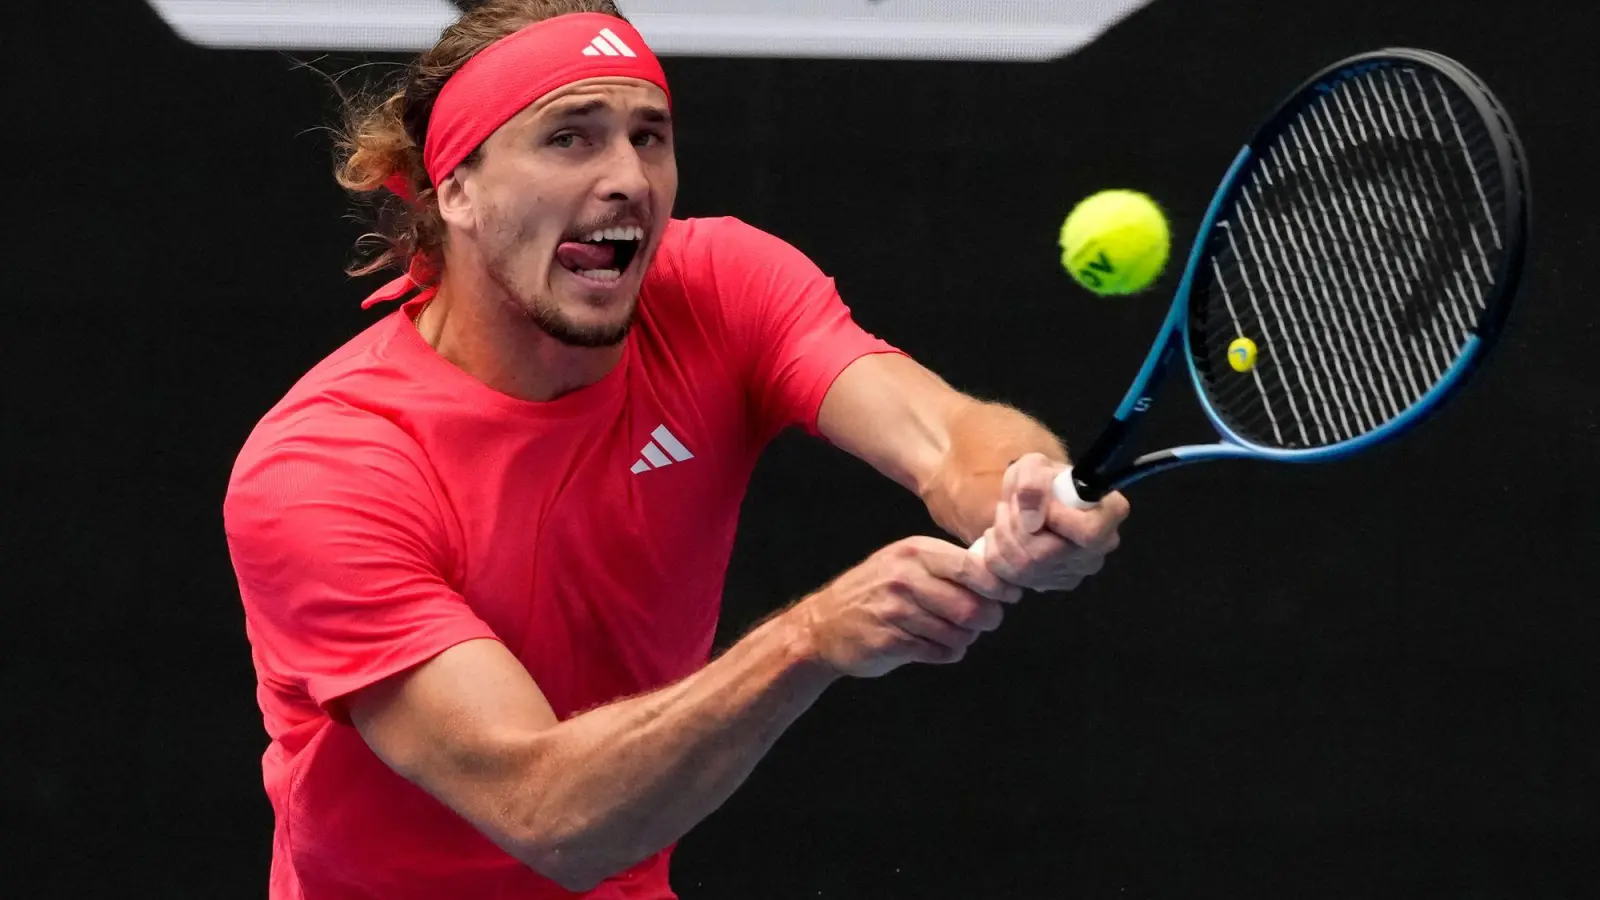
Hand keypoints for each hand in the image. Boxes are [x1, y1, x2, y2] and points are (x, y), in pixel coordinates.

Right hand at [796, 536, 1023, 677]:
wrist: (823, 625)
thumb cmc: (875, 593)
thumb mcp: (904, 563)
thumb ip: (946, 567)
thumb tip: (1000, 579)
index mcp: (915, 552)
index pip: (972, 567)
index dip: (998, 586)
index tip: (1009, 596)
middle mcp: (905, 577)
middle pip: (971, 605)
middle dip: (986, 619)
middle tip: (984, 623)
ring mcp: (896, 610)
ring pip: (958, 633)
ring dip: (964, 639)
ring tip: (951, 635)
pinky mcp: (890, 640)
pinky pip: (939, 652)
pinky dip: (945, 653)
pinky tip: (933, 647)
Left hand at [974, 453, 1128, 591]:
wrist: (1031, 499)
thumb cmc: (1041, 479)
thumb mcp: (1035, 464)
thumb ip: (1033, 480)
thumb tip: (1031, 520)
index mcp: (1110, 513)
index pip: (1089, 532)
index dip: (1058, 520)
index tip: (1044, 505)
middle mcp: (1099, 549)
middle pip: (1046, 555)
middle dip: (1015, 525)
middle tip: (1010, 505)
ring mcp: (1075, 572)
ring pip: (1024, 568)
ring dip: (1002, 537)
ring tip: (1005, 516)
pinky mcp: (1050, 585)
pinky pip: (1011, 578)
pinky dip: (996, 555)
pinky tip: (1002, 537)